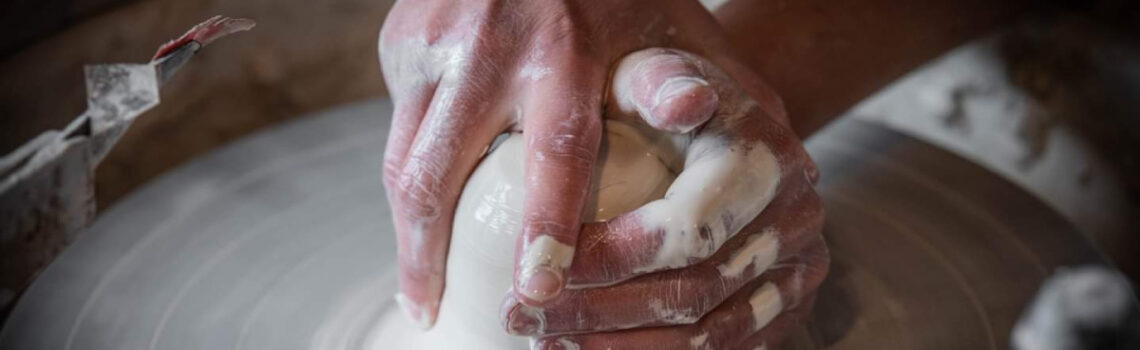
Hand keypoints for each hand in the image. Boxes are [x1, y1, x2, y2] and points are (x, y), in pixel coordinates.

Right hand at [378, 0, 789, 326]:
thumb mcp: (680, 29)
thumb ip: (719, 90)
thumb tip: (776, 165)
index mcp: (570, 49)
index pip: (555, 153)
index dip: (545, 227)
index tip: (537, 291)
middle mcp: (491, 46)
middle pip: (435, 172)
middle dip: (426, 254)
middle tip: (430, 311)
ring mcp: (432, 41)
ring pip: (403, 158)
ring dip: (405, 231)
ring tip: (417, 287)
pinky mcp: (400, 38)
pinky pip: (400, 124)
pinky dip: (410, 171)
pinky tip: (422, 208)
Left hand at [501, 49, 827, 349]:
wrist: (724, 126)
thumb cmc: (662, 97)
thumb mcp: (651, 73)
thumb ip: (658, 81)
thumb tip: (687, 103)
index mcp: (766, 157)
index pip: (686, 230)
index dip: (607, 261)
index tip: (533, 277)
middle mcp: (796, 215)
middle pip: (694, 291)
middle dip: (599, 313)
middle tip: (521, 319)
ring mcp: (799, 265)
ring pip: (710, 334)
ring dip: (622, 348)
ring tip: (547, 341)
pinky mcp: (788, 303)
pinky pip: (725, 347)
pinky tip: (593, 347)